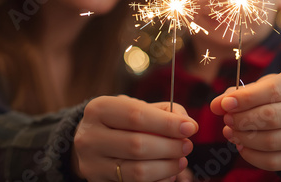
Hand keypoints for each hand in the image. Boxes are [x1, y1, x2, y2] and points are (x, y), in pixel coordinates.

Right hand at [73, 95, 197, 181]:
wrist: (93, 141)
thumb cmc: (122, 121)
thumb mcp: (137, 107)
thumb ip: (165, 111)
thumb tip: (188, 125)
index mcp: (99, 109)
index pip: (136, 116)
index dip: (167, 124)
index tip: (190, 127)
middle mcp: (90, 137)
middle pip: (137, 145)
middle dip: (169, 147)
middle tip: (187, 145)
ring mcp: (92, 164)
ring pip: (136, 171)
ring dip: (166, 167)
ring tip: (181, 160)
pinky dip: (157, 180)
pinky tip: (168, 173)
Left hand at [210, 69, 280, 171]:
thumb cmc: (276, 95)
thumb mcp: (260, 87)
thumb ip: (237, 94)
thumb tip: (216, 105)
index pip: (274, 90)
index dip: (246, 98)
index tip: (225, 104)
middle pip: (273, 117)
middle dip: (243, 120)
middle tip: (227, 119)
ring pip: (272, 141)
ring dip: (244, 138)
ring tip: (230, 132)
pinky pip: (275, 162)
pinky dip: (252, 156)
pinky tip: (241, 146)